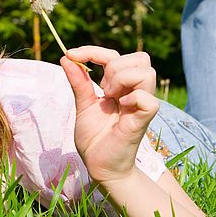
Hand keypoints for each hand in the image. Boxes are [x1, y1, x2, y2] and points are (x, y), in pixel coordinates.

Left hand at [60, 46, 158, 184]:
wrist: (99, 165)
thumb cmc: (94, 138)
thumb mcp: (83, 106)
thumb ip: (78, 82)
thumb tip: (67, 57)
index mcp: (120, 87)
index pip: (115, 55)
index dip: (94, 51)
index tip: (71, 54)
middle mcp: (134, 92)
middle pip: (140, 57)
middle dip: (114, 66)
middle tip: (102, 89)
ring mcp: (141, 104)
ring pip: (147, 72)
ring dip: (122, 79)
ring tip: (110, 98)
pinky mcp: (144, 119)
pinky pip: (148, 99)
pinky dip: (132, 98)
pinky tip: (120, 108)